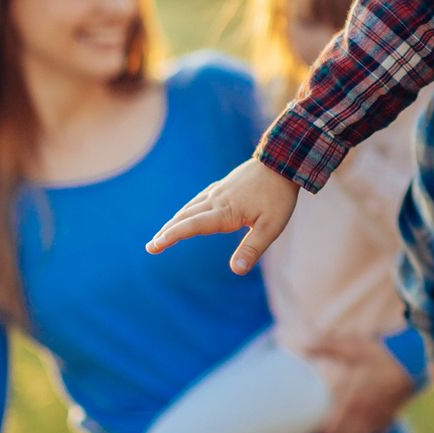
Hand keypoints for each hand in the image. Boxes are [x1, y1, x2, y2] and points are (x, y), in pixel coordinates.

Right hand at [145, 158, 298, 272]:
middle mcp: (216, 201)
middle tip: (151, 246)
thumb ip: (252, 249)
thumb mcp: (271, 227)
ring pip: (190, 207)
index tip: (154, 247)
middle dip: (167, 232)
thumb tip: (236, 270)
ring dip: (174, 221)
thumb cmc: (278, 196)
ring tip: (163, 234)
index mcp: (224, 212)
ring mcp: (218, 191)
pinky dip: (187, 210)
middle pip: (185, 217)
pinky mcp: (223, 186)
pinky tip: (187, 213)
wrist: (282, 161)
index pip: (191, 226)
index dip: (171, 237)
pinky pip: (198, 200)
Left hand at [307, 335, 414, 432]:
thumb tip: (302, 346)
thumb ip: (326, 345)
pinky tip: (359, 424)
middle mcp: (364, 412)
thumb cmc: (379, 353)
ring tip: (337, 429)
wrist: (411, 361)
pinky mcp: (387, 418)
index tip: (313, 424)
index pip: (332, 426)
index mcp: (353, 397)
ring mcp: (377, 417)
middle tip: (322, 427)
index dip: (319, 431)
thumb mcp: (352, 345)